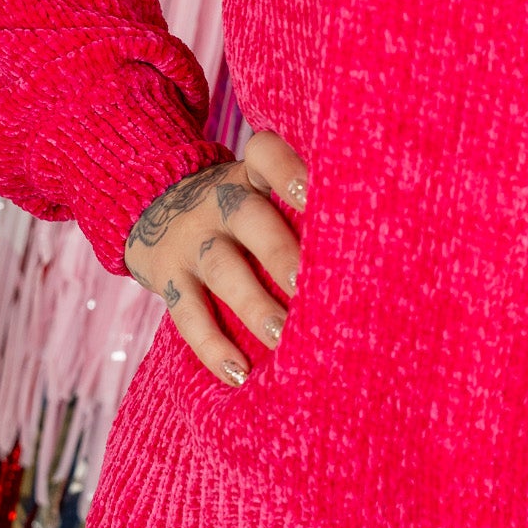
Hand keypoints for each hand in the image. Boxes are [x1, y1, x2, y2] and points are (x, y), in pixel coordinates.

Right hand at [123, 130, 307, 386]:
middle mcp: (221, 202)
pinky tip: (238, 372)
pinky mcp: (168, 277)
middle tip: (309, 287)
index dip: (288, 170)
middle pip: (250, 219)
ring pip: (223, 270)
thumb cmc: (237, 211)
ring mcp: (191, 239)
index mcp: (251, 176)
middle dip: (280, 253)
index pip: (266, 154)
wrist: (151, 207)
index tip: (311, 193)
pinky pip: (187, 314)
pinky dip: (212, 346)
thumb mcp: (257, 191)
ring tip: (284, 338)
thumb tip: (377, 259)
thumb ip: (298, 212)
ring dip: (255, 306)